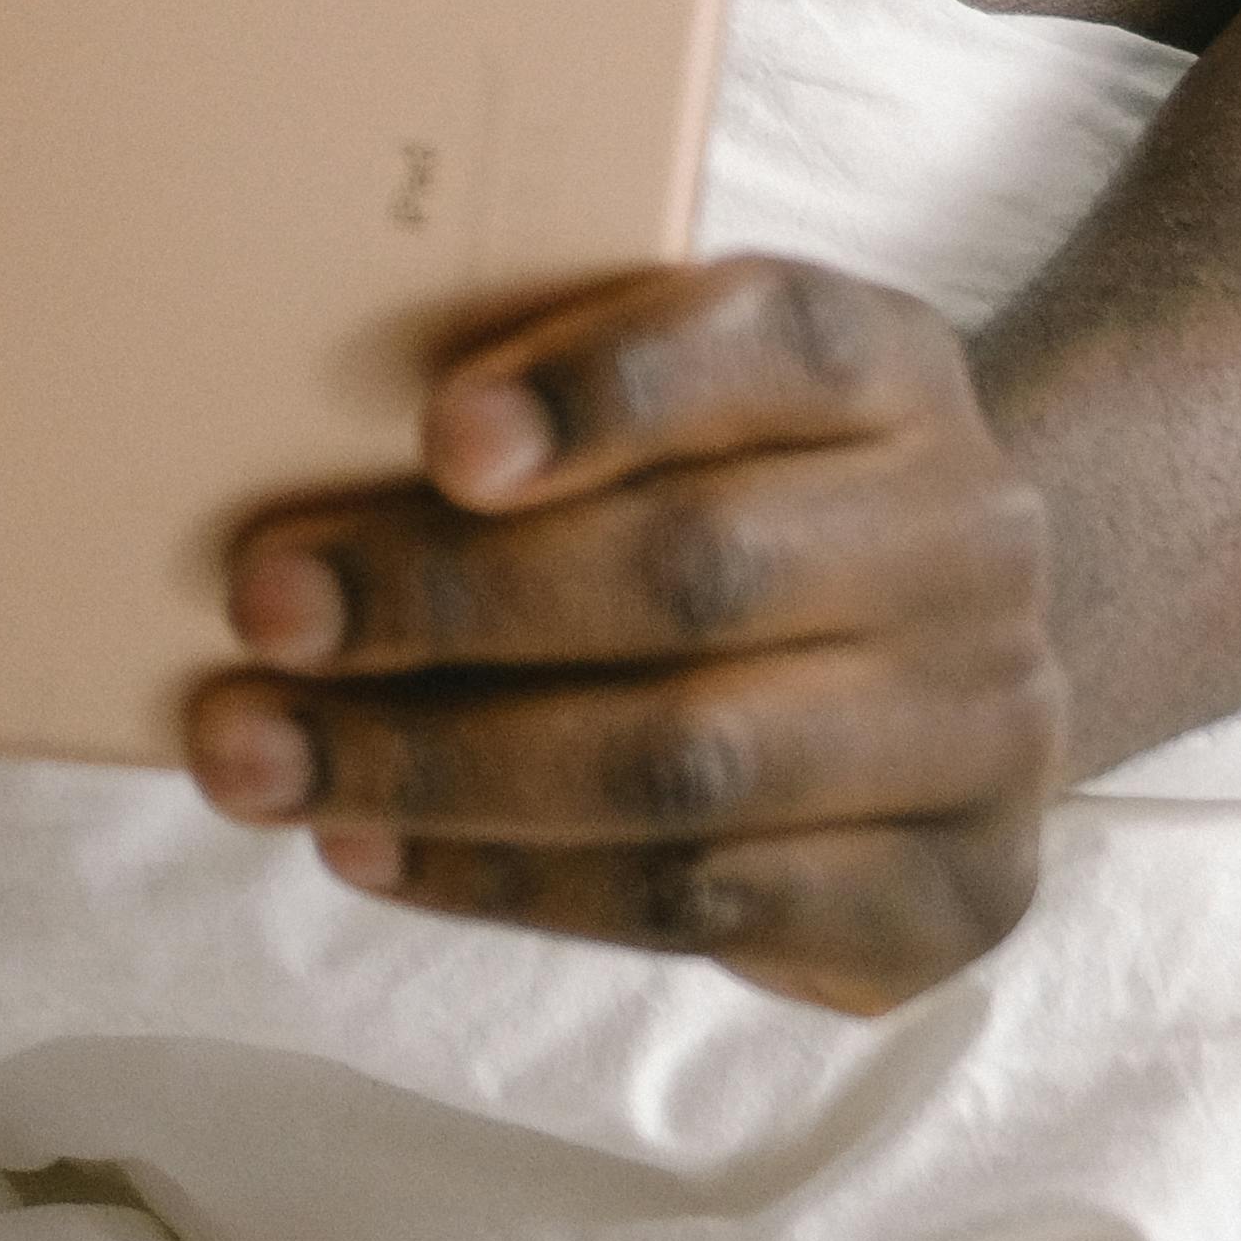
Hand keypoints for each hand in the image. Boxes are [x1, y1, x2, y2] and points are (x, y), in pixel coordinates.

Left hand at [184, 255, 1061, 1015]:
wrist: (942, 666)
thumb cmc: (728, 496)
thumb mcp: (686, 406)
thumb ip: (549, 401)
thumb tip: (293, 453)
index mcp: (889, 368)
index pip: (769, 341)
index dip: (605, 388)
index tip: (439, 437)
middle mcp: (965, 539)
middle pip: (694, 569)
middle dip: (446, 596)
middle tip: (259, 609)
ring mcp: (981, 728)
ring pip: (683, 763)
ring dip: (438, 768)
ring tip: (261, 758)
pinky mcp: (951, 895)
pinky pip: (697, 899)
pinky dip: (505, 880)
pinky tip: (366, 848)